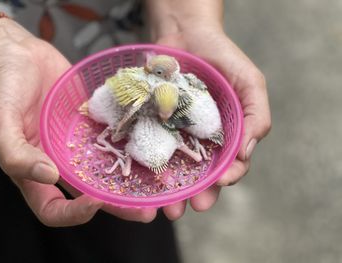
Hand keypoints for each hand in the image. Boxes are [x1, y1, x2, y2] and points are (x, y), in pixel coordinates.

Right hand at [0, 19, 155, 225]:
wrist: (19, 53)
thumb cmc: (1, 85)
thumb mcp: (1, 119)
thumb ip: (15, 152)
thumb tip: (48, 175)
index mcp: (34, 170)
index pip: (53, 208)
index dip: (74, 213)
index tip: (97, 202)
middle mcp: (62, 162)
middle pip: (93, 194)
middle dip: (120, 205)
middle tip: (147, 211)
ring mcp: (80, 144)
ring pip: (109, 169)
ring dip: (133, 180)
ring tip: (159, 186)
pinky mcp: (94, 125)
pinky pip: (115, 140)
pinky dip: (132, 147)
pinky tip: (151, 147)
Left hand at [156, 26, 270, 219]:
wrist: (185, 34)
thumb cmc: (223, 57)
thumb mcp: (250, 83)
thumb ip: (256, 116)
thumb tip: (246, 154)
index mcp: (229, 134)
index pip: (232, 164)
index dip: (228, 176)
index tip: (220, 182)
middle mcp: (203, 140)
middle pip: (202, 174)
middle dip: (196, 194)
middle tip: (185, 209)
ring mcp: (177, 134)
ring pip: (175, 168)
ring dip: (171, 190)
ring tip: (164, 206)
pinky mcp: (155, 125)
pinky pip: (152, 147)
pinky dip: (148, 164)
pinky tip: (143, 179)